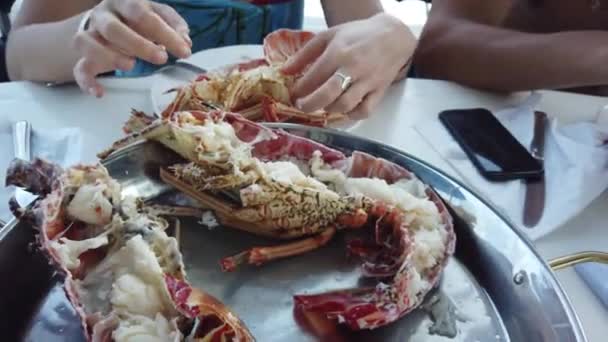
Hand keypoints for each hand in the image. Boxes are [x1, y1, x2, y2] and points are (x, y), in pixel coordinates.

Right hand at [73, 0, 191, 96]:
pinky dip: (87, 81)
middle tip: (161, 58)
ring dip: (109, 56)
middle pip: (113, 29)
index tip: (184, 51)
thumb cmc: (138, 20)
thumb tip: (186, 42)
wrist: (108, 21)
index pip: (142, 14)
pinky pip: (79, 68)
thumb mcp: (158, 15)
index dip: (165, 33)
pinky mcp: (83, 55)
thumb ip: (173, 25)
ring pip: (87, 43)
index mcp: (124, 2)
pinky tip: (100, 93)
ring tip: (131, 66)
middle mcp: (103, 16)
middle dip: (138, 45)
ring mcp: (90, 34)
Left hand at [282, 13, 415, 118]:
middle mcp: (353, 68)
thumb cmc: (357, 35)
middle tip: (301, 106)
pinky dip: (351, 115)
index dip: (299, 89)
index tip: (293, 94)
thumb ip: (304, 54)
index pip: (313, 77)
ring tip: (323, 104)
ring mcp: (367, 82)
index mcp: (338, 53)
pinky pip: (364, 111)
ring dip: (329, 109)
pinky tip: (344, 109)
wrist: (393, 36)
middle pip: (327, 94)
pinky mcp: (379, 91)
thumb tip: (284, 71)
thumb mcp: (328, 36)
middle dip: (309, 105)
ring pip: (344, 105)